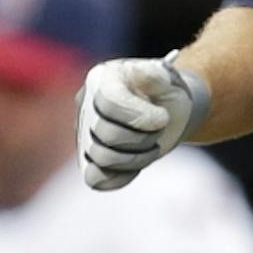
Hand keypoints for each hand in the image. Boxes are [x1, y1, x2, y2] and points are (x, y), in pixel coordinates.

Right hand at [79, 54, 209, 191]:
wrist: (166, 110)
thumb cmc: (165, 92)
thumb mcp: (167, 78)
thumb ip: (156, 75)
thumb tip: (145, 74)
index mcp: (101, 79)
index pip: (110, 103)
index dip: (139, 117)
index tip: (163, 118)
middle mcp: (86, 105)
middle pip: (107, 134)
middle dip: (143, 138)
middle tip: (159, 130)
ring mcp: (84, 134)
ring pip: (102, 158)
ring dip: (137, 158)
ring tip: (152, 145)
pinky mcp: (89, 160)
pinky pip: (95, 178)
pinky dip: (121, 176)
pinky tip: (138, 163)